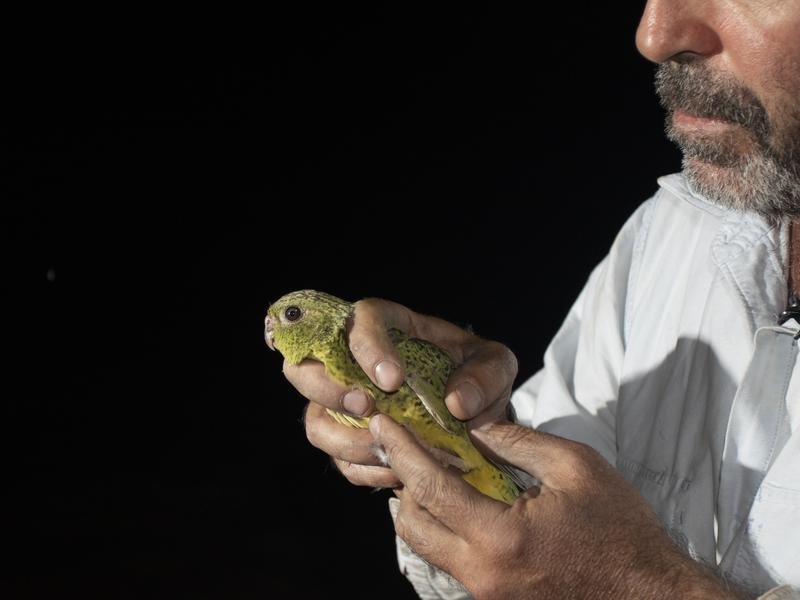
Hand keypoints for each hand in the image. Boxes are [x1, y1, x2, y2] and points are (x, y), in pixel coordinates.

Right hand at [283, 297, 517, 487]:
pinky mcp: (348, 440)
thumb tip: (458, 404)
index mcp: (388, 326)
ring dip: (345, 440)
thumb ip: (486, 374)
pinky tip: (397, 472)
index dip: (367, 348)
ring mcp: (343, 404)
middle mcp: (352, 361)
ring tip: (390, 451)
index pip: (360, 320)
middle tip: (369, 409)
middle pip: (304, 366)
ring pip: (314, 421)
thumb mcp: (496, 364)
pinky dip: (363, 469)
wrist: (475, 411)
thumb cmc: (477, 374)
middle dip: (329, 391)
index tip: (393, 379)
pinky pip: (336, 459)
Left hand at [371, 415, 742, 599]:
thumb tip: (474, 426)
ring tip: (435, 470)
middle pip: (413, 525)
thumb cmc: (621, 529)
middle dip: (403, 481)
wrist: (650, 597)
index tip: (383, 424)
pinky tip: (462, 501)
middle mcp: (483, 573)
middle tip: (407, 447)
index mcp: (501, 537)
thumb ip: (518, 442)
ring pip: (427, 547)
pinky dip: (444, 528)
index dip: (402, 451)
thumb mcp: (577, 467)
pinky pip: (451, 561)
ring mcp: (487, 594)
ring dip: (421, 507)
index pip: (430, 488)